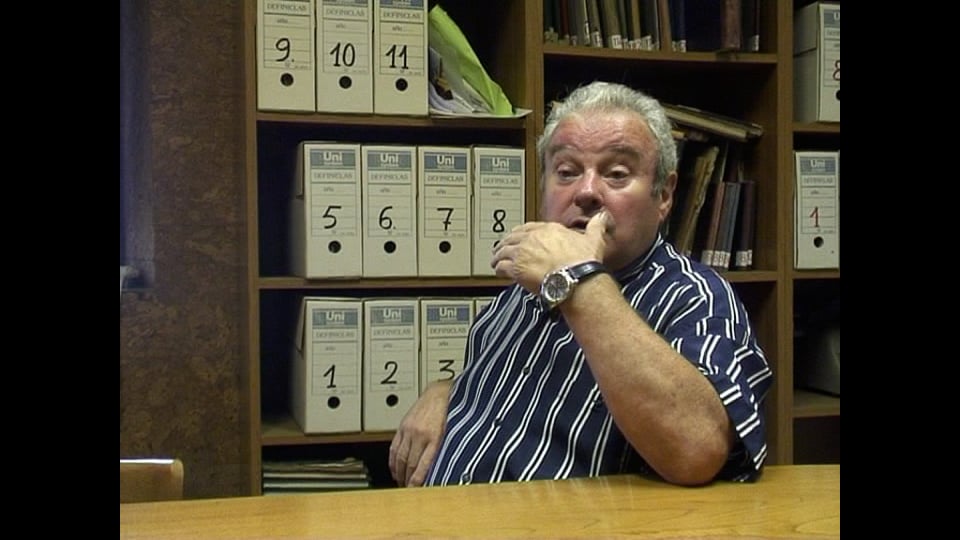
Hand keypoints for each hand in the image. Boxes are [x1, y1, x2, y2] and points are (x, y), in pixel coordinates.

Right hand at [388, 380, 451, 486]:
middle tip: (408, 490)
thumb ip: (445, 451)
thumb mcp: (453, 433)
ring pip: (399, 457)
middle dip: (407, 480)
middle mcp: (419, 434)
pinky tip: (395, 469)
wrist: (441, 392)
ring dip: (399, 473)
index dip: (417, 481)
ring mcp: (409, 429)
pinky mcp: (402, 425)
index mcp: (434, 437)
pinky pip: (393, 447)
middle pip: (408, 464)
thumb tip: (442, 471)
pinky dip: (393, 461)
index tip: (415, 491)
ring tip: (401, 482)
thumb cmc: (451, 412)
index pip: (422, 466)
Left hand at [491, 210, 611, 293]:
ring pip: (503, 251)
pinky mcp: (516, 268)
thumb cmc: (583, 262)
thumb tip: (603, 218)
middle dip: (507, 243)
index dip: (522, 233)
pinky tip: (499, 271)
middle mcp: (533, 238)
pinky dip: (498, 268)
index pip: (529, 227)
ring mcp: (523, 252)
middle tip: (503, 248)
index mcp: (549, 229)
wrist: (576, 277)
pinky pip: (501, 266)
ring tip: (496, 260)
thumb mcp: (594, 238)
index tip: (519, 237)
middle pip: (512, 238)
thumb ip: (596, 226)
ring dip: (499, 255)